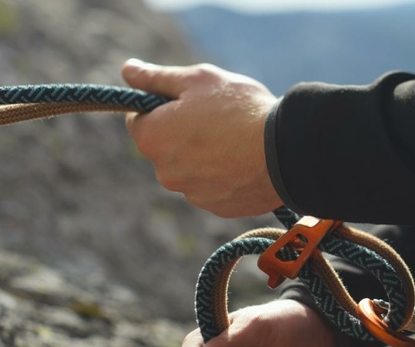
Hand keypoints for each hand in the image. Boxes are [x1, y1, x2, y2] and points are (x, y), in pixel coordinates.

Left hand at [122, 59, 280, 217]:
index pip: (138, 119)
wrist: (287, 150)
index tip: (187, 101)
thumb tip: (128, 70)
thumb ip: (157, 78)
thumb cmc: (240, 109)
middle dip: (183, 133)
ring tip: (237, 140)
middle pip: (166, 146)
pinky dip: (224, 175)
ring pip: (191, 168)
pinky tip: (245, 161)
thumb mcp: (197, 80)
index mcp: (152, 138)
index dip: (161, 105)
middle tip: (218, 118)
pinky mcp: (218, 208)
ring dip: (205, 156)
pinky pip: (214, 187)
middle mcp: (165, 173)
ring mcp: (192, 194)